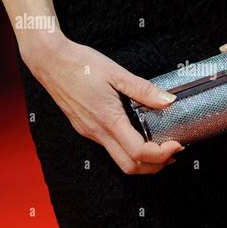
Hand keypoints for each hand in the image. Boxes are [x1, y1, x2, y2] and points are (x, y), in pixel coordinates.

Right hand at [21, 37, 183, 173]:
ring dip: (142, 161)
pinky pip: (109, 147)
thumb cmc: (80, 64)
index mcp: (107, 119)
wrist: (49, 60)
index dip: (161, 154)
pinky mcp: (85, 128)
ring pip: (119, 160)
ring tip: (160, 148)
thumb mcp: (116, 73)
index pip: (138, 152)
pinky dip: (128, 150)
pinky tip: (137, 135)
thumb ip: (144, 90)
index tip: (177, 146)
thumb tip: (168, 100)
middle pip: (129, 166)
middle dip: (154, 166)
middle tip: (172, 154)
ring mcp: (89, 132)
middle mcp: (97, 132)